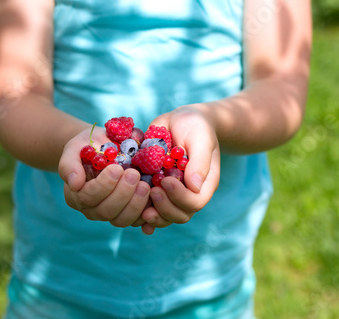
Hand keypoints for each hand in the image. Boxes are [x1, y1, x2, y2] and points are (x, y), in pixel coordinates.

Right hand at [58, 127, 150, 227]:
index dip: (103, 185)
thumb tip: (74, 184)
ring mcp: (111, 214)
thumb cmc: (88, 146)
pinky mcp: (128, 214)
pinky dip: (147, 213)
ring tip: (145, 184)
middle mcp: (92, 209)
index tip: (117, 168)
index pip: (87, 197)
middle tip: (134, 174)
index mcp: (76, 195)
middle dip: (122, 194)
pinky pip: (137, 221)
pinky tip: (153, 198)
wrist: (105, 147)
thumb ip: (69, 164)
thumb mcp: (75, 148)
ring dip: (136, 204)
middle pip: (106, 211)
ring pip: (122, 220)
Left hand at [141, 105, 220, 232]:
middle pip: (180, 215)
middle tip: (152, 191)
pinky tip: (135, 213)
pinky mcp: (156, 189)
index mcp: (203, 183)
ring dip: (153, 215)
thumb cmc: (195, 127)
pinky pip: (150, 209)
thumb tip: (194, 186)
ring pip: (165, 216)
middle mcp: (188, 193)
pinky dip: (142, 213)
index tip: (165, 180)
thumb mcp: (201, 138)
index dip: (180, 197)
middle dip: (165, 208)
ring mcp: (171, 194)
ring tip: (140, 202)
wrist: (181, 120)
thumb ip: (200, 161)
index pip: (194, 202)